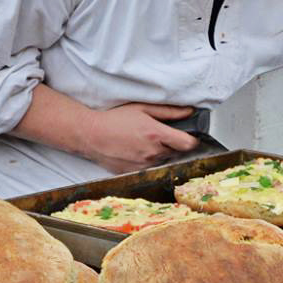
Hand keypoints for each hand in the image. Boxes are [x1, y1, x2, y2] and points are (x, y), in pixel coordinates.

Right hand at [76, 103, 197, 174]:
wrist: (91, 135)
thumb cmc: (114, 119)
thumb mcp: (142, 108)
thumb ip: (169, 112)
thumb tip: (190, 111)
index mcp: (156, 135)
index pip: (188, 144)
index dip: (191, 140)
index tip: (188, 137)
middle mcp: (152, 153)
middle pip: (176, 153)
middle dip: (172, 145)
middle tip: (158, 136)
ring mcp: (144, 166)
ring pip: (163, 162)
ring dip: (159, 154)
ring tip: (143, 143)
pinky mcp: (135, 173)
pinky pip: (149, 169)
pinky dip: (147, 162)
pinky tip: (135, 152)